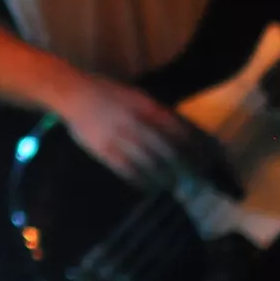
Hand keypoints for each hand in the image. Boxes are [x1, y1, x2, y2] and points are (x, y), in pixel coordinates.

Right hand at [54, 75, 239, 196]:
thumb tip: (184, 132)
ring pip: (151, 164)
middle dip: (185, 168)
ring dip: (166, 178)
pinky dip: (142, 181)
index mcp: (148, 107)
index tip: (206, 162)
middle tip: (195, 180)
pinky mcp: (105, 150)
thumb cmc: (108, 93)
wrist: (73, 94)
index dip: (196, 150)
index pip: (181, 132)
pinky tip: (149, 187)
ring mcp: (121, 138)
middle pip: (170, 151)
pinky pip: (128, 171)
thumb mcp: (138, 96)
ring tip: (174, 186)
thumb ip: (158, 113)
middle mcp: (138, 123)